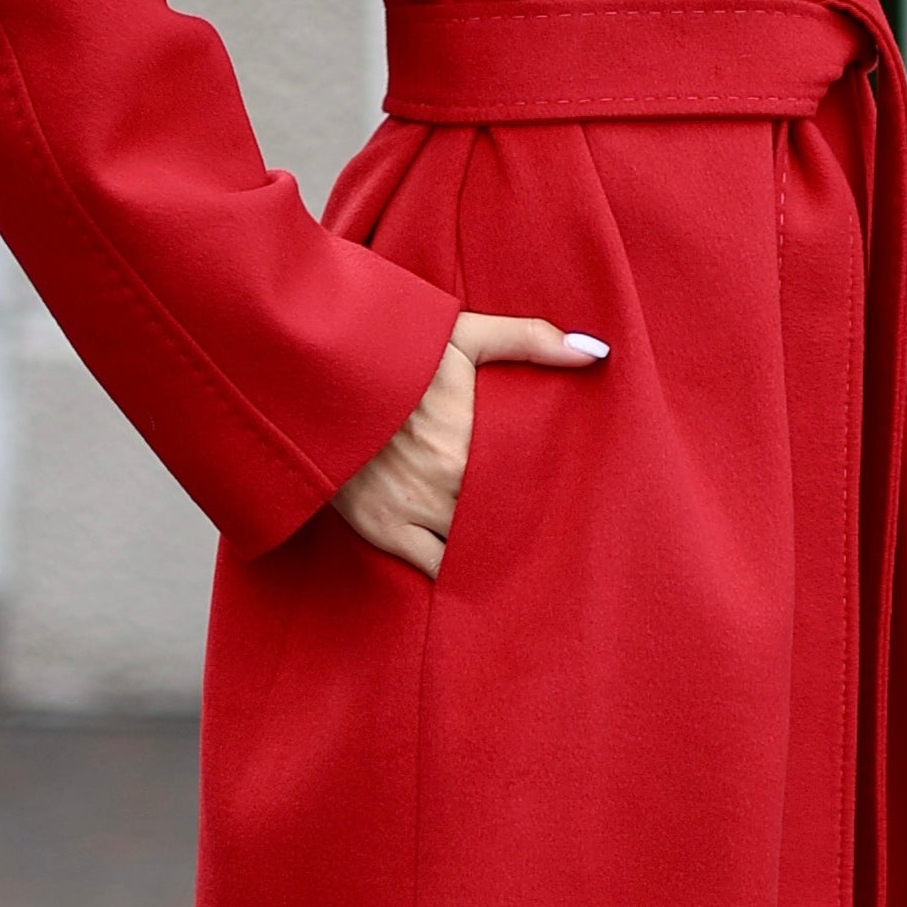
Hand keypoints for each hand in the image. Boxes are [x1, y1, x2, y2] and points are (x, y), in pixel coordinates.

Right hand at [333, 313, 607, 579]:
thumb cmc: (391, 352)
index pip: (528, 485)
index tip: (567, 501)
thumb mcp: (460, 335)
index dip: (547, 496)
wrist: (310, 371)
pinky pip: (432, 567)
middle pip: (503, 521)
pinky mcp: (380, 529)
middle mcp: (444, 486)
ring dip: (492, 551)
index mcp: (469, 444)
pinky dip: (454, 571)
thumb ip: (528, 340)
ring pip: (472, 549)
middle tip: (552, 537)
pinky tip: (474, 570)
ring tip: (517, 556)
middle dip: (523, 526)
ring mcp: (411, 511)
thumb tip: (595, 352)